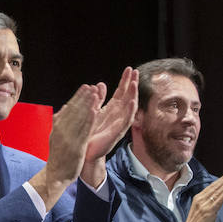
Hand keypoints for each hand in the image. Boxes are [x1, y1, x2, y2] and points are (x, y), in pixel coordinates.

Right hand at [30, 84, 102, 207]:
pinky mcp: (76, 147)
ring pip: (80, 118)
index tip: (86, 87)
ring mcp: (68, 138)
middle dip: (84, 97)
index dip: (78, 97)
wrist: (55, 175)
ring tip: (96, 94)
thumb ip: (60, 122)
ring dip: (88, 104)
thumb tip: (64, 108)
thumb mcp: (55, 136)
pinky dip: (90, 119)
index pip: (69, 108)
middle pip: (75, 110)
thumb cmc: (57, 156)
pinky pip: (84, 130)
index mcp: (58, 127)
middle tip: (93, 86)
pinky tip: (96, 110)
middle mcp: (62, 130)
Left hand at [79, 67, 138, 186]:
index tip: (129, 69)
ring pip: (129, 108)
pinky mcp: (117, 133)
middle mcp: (118, 116)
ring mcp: (119, 124)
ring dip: (132, 96)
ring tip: (135, 84)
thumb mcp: (93, 112)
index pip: (121, 92)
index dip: (125, 81)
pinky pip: (126, 121)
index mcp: (112, 110)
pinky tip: (133, 102)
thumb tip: (100, 83)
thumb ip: (98, 99)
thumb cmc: (90, 133)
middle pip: (128, 97)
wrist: (86, 153)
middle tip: (136, 72)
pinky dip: (130, 111)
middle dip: (132, 84)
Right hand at [183, 171, 222, 221]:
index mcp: (198, 197)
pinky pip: (218, 200)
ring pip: (217, 191)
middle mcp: (200, 199)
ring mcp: (204, 204)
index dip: (222, 179)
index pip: (212, 186)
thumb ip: (208, 202)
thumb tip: (217, 197)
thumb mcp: (201, 210)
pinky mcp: (208, 211)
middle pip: (215, 186)